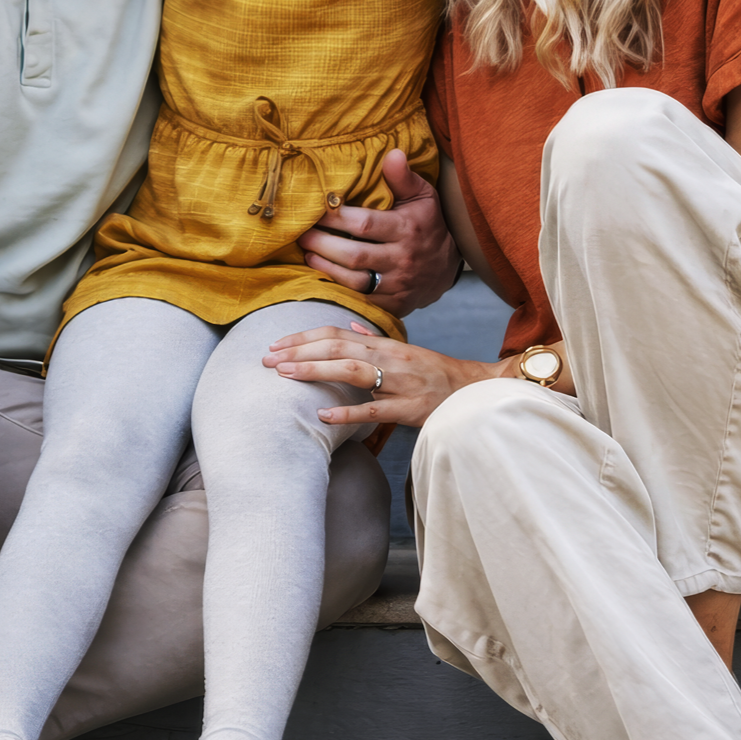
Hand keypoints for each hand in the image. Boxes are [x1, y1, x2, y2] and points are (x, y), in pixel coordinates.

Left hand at [264, 321, 499, 427]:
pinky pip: (374, 409)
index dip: (303, 337)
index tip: (276, 343)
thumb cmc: (436, 374)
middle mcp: (388, 358)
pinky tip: (322, 414)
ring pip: (351, 370)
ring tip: (284, 374)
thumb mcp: (405, 350)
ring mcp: (398, 382)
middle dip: (298, 351)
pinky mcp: (408, 408)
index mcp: (383, 344)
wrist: (474, 391)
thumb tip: (348, 325)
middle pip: (336, 347)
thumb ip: (374, 338)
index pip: (335, 333)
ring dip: (314, 370)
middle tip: (266, 358)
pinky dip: (347, 411)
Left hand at [297, 148, 461, 318]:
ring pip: (355, 282)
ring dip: (325, 268)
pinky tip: (322, 277)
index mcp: (407, 229)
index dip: (336, 218)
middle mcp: (402, 259)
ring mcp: (398, 285)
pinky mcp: (394, 305)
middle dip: (322, 244)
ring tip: (306, 253)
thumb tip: (392, 153)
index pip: (365, 224)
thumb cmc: (428, 224)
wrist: (447, 268)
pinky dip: (339, 291)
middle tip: (302, 234)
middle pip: (354, 255)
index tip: (316, 209)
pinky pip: (362, 301)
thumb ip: (404, 177)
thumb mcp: (423, 196)